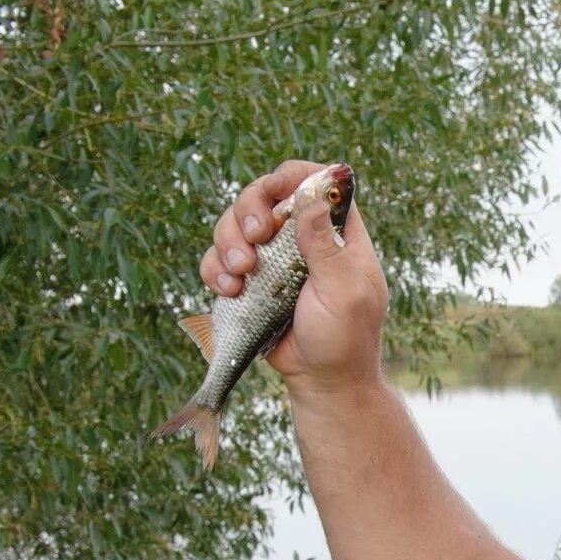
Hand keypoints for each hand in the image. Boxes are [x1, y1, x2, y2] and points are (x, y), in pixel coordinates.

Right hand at [197, 159, 389, 394]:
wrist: (322, 383)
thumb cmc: (345, 340)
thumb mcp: (344, 292)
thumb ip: (325, 247)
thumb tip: (310, 198)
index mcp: (339, 236)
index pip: (317, 184)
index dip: (294, 176)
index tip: (275, 187)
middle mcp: (303, 240)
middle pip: (266, 195)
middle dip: (250, 209)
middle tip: (254, 238)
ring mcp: (273, 259)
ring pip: (236, 223)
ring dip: (228, 241)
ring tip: (240, 273)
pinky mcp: (250, 281)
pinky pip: (220, 259)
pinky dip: (215, 268)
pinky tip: (228, 290)